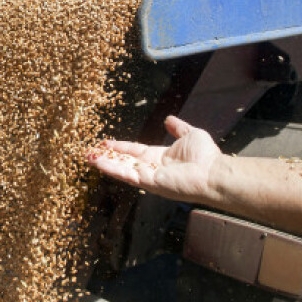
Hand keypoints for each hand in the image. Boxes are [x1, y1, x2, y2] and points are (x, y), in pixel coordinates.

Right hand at [86, 116, 221, 204]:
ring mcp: (149, 176)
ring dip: (104, 163)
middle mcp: (151, 168)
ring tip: (88, 157)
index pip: (135, 151)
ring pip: (121, 168)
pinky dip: (111, 168)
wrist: (213, 171)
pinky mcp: (148, 182)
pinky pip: (126, 174)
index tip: (106, 143)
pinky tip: (99, 163)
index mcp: (159, 157)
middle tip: (89, 152)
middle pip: (124, 161)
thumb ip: (178, 128)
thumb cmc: (206, 156)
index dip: (120, 147)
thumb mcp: (190, 134)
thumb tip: (169, 119)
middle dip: (106, 157)